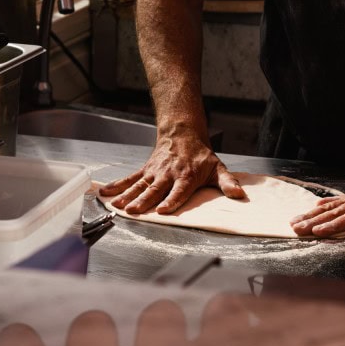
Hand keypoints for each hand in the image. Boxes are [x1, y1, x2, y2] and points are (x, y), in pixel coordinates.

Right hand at [98, 133, 244, 214]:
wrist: (183, 134)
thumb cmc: (200, 156)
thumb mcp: (217, 168)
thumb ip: (227, 183)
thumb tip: (239, 194)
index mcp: (187, 176)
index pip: (179, 191)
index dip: (172, 201)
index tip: (164, 210)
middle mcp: (169, 175)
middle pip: (155, 190)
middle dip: (144, 201)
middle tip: (134, 210)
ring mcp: (155, 173)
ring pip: (140, 186)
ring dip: (128, 196)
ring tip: (118, 206)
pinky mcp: (145, 170)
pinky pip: (129, 179)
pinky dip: (117, 186)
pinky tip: (105, 193)